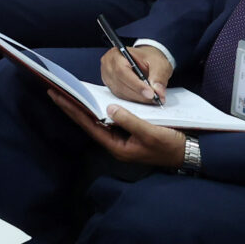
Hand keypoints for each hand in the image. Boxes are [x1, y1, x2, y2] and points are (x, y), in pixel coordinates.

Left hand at [46, 88, 186, 170]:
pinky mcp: (129, 134)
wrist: (189, 151)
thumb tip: (109, 108)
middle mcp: (116, 144)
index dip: (72, 110)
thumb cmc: (170, 144)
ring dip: (83, 108)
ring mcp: (122, 140)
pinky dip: (98, 110)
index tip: (58, 96)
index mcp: (117, 146)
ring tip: (68, 94)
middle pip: (89, 122)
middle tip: (55, 92)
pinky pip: (109, 121)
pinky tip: (92, 101)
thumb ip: (130, 120)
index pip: (89, 124)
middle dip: (72, 107)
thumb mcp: (151, 132)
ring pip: (97, 122)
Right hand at [100, 41, 171, 104]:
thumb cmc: (148, 58)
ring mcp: (108, 77)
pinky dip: (134, 99)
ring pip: (121, 92)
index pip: (122, 71)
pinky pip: (121, 96)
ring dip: (138, 98)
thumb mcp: (158, 62)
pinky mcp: (111, 86)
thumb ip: (159, 76)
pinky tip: (144, 97)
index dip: (136, 84)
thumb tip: (158, 91)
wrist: (145, 60)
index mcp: (116, 54)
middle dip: (139, 93)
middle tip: (155, 98)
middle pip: (121, 84)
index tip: (151, 93)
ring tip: (152, 98)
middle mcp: (108, 65)